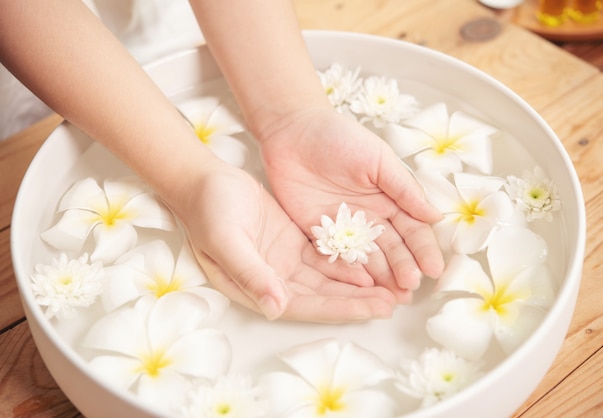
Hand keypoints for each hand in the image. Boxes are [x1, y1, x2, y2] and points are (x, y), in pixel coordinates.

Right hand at [174, 158, 395, 322]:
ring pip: (327, 279)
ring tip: (391, 287)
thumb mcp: (226, 240)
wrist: (202, 180)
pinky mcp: (291, 241)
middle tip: (395, 302)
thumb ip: (250, 273)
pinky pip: (324, 256)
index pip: (306, 305)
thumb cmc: (207, 210)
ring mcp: (283, 261)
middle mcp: (273, 280)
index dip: (342, 308)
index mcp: (256, 288)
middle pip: (323, 296)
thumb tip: (276, 307)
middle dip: (359, 300)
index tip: (375, 309)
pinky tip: (369, 261)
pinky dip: (346, 261)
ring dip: (357, 284)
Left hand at [258, 107, 444, 301]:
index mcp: (389, 200)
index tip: (434, 269)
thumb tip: (436, 217)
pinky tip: (359, 288)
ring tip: (392, 297)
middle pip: (391, 249)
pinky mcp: (317, 234)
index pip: (412, 230)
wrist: (292, 131)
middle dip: (403, 269)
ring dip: (380, 278)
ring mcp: (344, 229)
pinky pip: (335, 257)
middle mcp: (370, 218)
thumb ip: (404, 189)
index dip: (423, 249)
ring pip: (366, 258)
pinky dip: (347, 272)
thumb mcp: (378, 159)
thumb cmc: (339, 137)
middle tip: (410, 288)